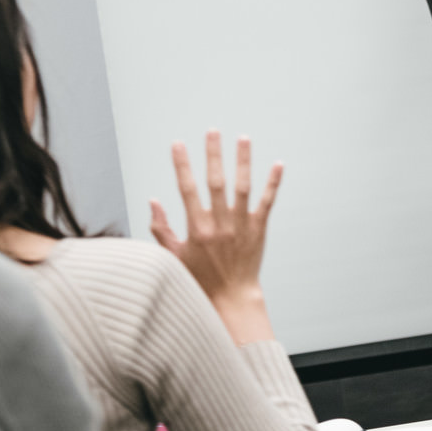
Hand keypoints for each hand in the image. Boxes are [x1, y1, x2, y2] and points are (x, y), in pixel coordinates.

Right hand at [150, 130, 283, 343]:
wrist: (231, 300)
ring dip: (243, 161)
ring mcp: (241, 226)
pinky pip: (267, 202)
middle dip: (213, 154)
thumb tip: (153, 200)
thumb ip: (162, 229)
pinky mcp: (259, 230)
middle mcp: (219, 224)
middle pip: (216, 182)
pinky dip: (273, 183)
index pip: (187, 189)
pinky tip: (278, 164)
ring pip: (243, 187)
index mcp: (197, 228)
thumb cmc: (199, 279)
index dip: (182, 165)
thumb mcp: (173, 257)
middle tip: (212, 131)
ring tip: (242, 138)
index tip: (177, 143)